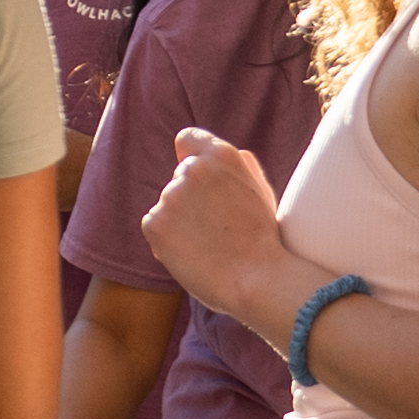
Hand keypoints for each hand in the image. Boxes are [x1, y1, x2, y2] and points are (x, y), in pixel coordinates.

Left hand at [136, 130, 285, 324]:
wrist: (257, 279)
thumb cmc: (264, 239)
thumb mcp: (260, 190)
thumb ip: (239, 167)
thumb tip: (219, 154)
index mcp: (222, 155)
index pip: (188, 139)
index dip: (190, 156)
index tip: (197, 178)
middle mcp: (192, 169)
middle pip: (179, 178)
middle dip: (191, 197)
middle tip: (214, 227)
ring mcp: (171, 196)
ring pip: (168, 205)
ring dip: (179, 220)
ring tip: (207, 245)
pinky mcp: (155, 223)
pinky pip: (155, 226)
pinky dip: (166, 240)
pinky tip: (192, 254)